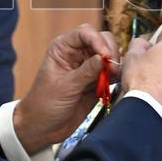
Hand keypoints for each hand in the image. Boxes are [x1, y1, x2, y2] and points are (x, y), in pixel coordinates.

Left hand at [14, 24, 119, 152]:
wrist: (43, 128)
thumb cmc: (44, 104)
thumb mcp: (65, 87)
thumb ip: (86, 71)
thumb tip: (105, 57)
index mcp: (63, 48)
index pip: (85, 33)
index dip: (98, 40)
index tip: (106, 55)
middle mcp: (77, 53)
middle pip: (102, 40)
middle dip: (110, 52)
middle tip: (112, 69)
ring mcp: (88, 67)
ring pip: (110, 56)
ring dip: (115, 65)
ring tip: (113, 79)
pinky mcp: (97, 81)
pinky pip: (113, 73)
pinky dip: (118, 77)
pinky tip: (116, 84)